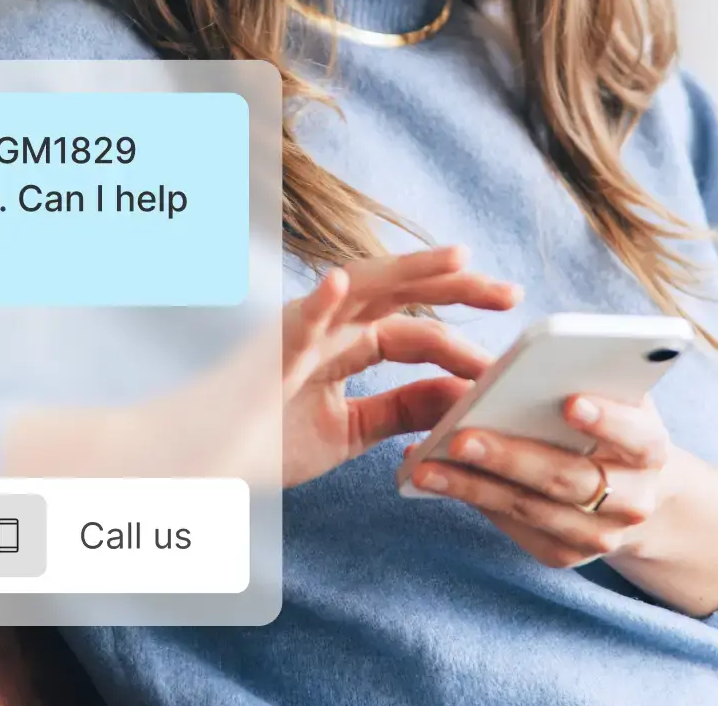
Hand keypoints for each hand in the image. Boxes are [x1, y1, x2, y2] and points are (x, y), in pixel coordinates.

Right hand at [278, 244, 521, 486]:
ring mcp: (300, 329)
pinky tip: (343, 282)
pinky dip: (320, 300)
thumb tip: (460, 395)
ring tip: (458, 259)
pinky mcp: (270, 348)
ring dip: (410, 271)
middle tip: (511, 292)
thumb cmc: (266, 441)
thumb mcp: (350, 429)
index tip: (505, 360)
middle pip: (402, 295)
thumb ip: (400, 408)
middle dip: (456, 288)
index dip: (461, 342)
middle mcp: (329, 324)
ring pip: (363, 288)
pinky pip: (298, 320)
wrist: (206, 460)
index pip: (416, 332)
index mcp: (347, 344)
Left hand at [397, 392, 676, 567]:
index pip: (637, 436)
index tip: (569, 403)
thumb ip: (577, 375)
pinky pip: (516, 529)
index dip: (607, 420)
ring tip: (426, 467)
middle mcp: (634, 499)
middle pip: (570, 479)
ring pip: (533, 510)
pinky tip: (437, 481)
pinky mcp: (565, 553)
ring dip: (475, 488)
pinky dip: (475, 503)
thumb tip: (514, 363)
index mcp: (650, 447)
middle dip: (512, 458)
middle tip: (463, 437)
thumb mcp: (605, 390)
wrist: (626, 485)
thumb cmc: (602, 418)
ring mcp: (600, 534)